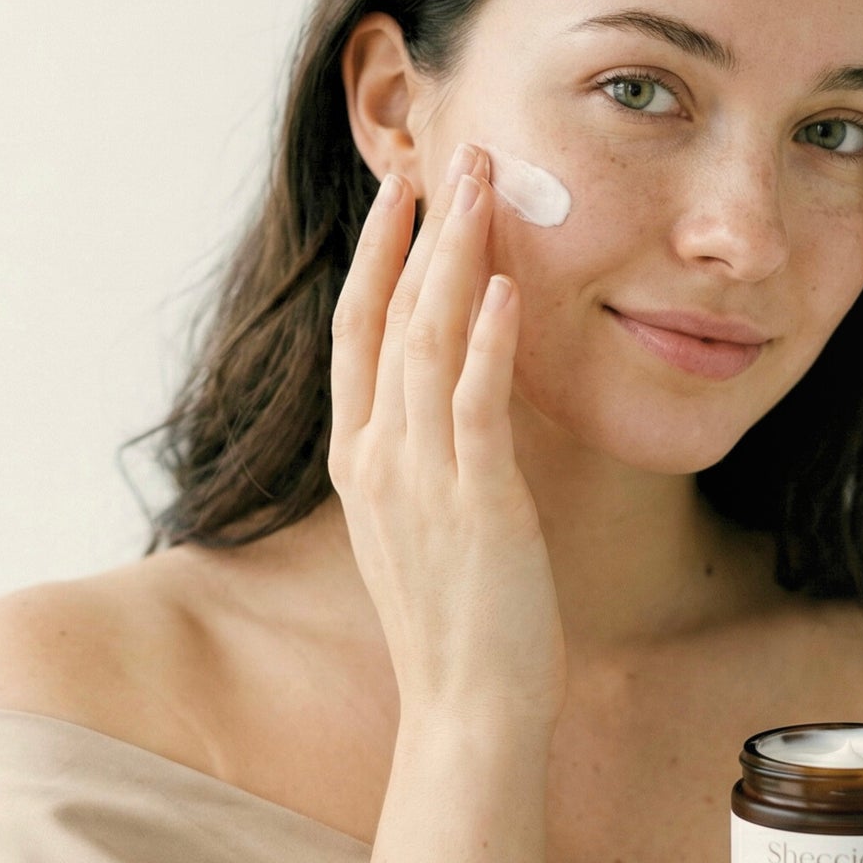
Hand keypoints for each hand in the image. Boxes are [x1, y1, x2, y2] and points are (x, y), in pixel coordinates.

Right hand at [326, 140, 566, 725]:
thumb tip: (450, 388)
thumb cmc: (455, 620)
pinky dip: (486, 340)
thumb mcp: (416, 521)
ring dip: (456, 256)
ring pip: (426, 339)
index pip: (358, 329)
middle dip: (421, 228)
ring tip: (483, 187)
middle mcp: (378, 456)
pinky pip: (476, 404)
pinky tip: (505, 287)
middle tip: (454, 154)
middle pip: (387, 314)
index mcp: (360, 457)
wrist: (466, 708)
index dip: (379, 253)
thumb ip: (421, 450)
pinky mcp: (476, 502)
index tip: (405, 191)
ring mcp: (421, 477)